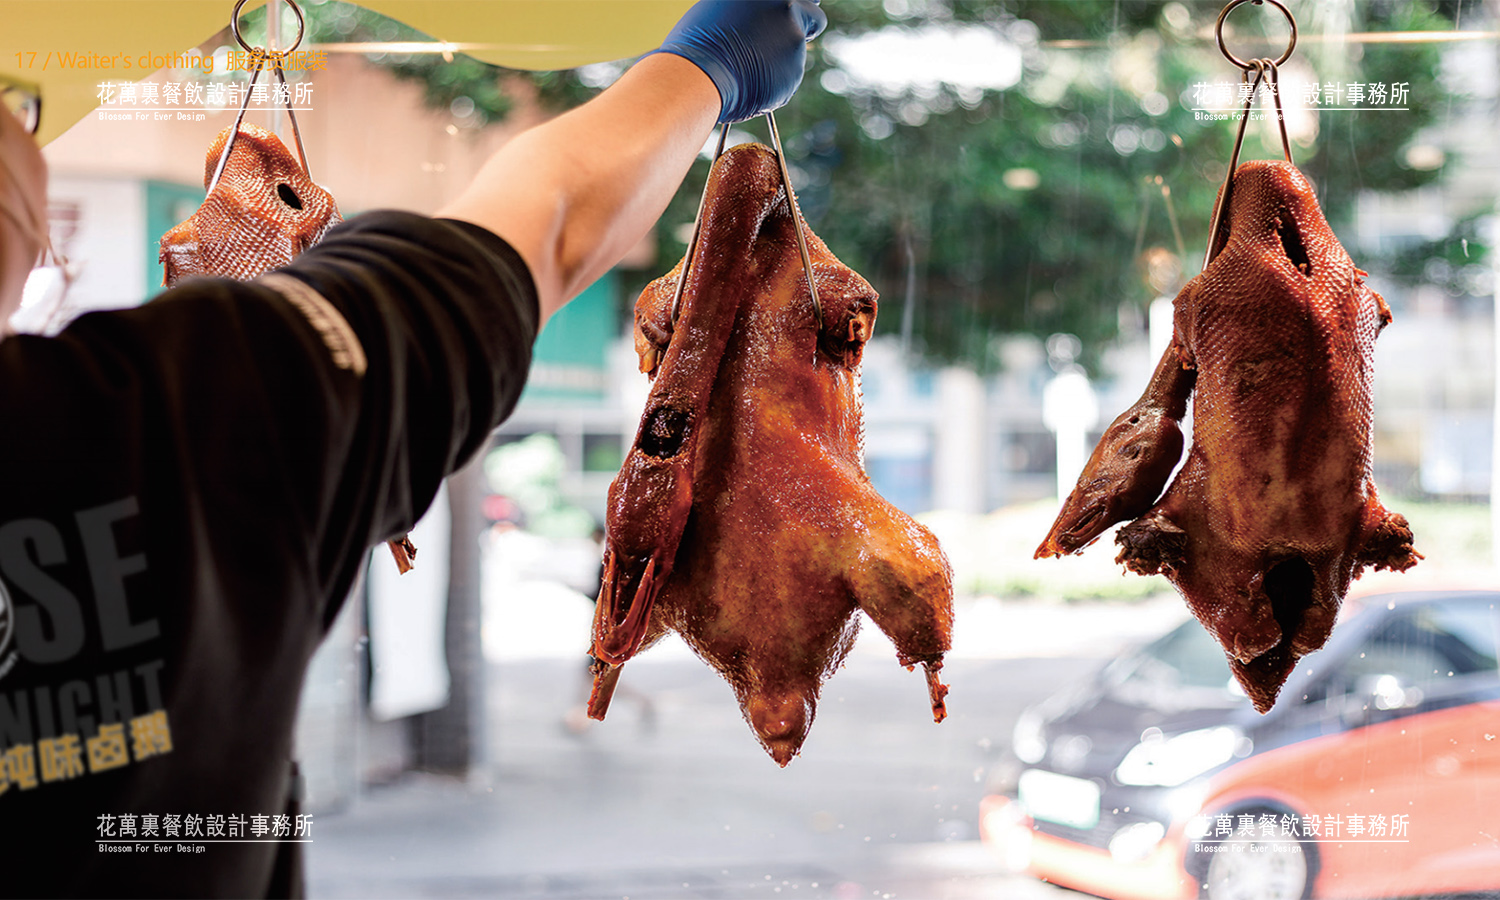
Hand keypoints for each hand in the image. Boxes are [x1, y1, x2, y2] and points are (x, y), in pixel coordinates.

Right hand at [655, 0, 826, 123]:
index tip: (789, 21)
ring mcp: (793, 35)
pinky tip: (751, 83)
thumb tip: (760, 21)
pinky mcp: (795, 66)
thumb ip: (752, 13)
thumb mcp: (722, 11)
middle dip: (806, 31)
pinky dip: (775, 84)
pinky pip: (789, 79)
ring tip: (747, 71)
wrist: (698, 74)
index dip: (795, 10)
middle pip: (815, 17)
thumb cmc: (698, 45)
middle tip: (786, 45)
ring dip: (781, 63)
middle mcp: (785, 5)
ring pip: (797, 54)